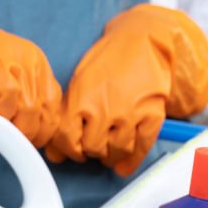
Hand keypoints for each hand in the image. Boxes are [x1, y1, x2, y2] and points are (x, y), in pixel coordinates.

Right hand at [0, 0, 61, 147]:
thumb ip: (20, 110)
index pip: (52, 107)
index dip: (44, 134)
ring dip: (4, 124)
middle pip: (37, 108)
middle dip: (26, 133)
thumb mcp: (1, 88)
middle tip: (8, 143)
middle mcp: (17, 54)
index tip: (32, 150)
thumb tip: (44, 150)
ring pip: (15, 102)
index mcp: (31, 61)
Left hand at [46, 4, 207, 176]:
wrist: (143, 41)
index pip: (67, 138)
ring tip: (109, 150)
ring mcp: (131, 114)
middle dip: (91, 151)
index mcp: (82, 98)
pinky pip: (141, 148)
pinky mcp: (152, 117)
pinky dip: (132, 161)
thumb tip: (55, 153)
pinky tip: (124, 166)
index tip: (74, 149)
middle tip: (94, 145)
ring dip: (110, 156)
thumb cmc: (109, 60)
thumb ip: (67, 117)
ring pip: (116, 152)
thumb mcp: (80, 83)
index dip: (68, 149)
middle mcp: (106, 108)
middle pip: (92, 148)